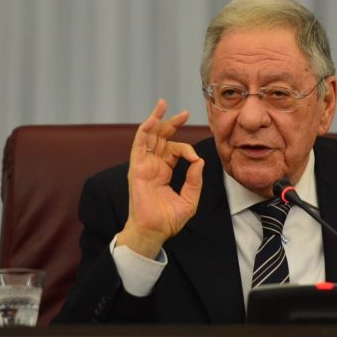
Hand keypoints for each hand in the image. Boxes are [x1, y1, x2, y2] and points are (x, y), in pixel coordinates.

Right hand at [115, 99, 204, 258]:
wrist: (153, 232)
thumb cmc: (168, 220)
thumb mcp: (189, 199)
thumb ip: (195, 180)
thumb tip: (199, 161)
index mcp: (164, 171)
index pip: (175, 150)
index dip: (187, 150)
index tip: (195, 159)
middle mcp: (153, 165)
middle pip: (161, 137)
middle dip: (171, 123)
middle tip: (183, 112)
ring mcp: (143, 165)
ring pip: (148, 136)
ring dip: (155, 119)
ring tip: (162, 104)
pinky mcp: (136, 168)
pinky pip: (139, 145)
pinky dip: (144, 131)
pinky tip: (152, 120)